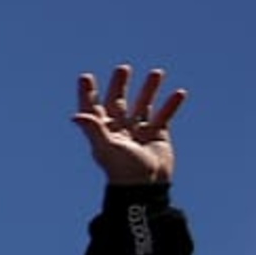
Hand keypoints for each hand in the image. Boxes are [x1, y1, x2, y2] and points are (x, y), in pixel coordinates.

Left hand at [73, 63, 180, 184]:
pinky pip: (164, 116)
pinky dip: (171, 105)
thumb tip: (76, 116)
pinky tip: (179, 93)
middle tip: (122, 68)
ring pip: (143, 105)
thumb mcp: (107, 147)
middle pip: (118, 102)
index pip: (93, 108)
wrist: (146, 185)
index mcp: (102, 131)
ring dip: (149, 89)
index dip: (88, 94)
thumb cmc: (122, 169)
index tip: (85, 77)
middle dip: (119, 86)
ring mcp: (138, 131)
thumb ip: (94, 129)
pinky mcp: (157, 135)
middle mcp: (119, 129)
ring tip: (157, 72)